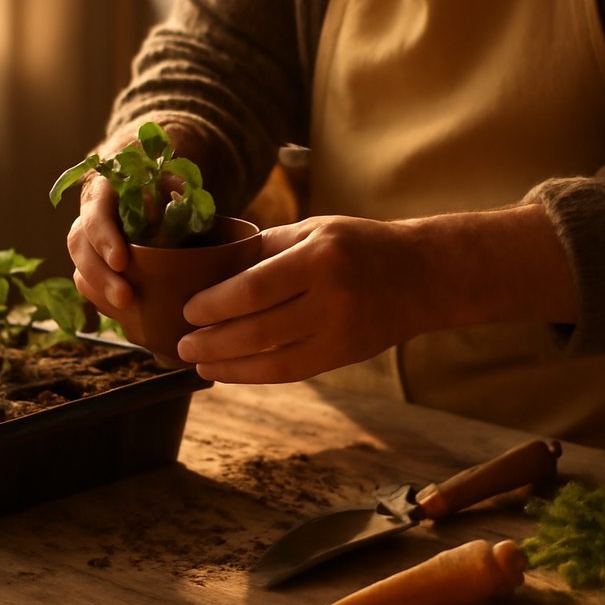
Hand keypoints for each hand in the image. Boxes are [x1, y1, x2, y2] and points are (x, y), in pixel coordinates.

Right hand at [67, 122, 216, 346]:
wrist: (158, 194)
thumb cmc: (166, 187)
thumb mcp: (172, 184)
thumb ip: (175, 195)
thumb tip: (179, 208)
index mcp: (105, 190)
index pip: (95, 213)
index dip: (104, 238)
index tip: (121, 262)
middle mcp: (89, 215)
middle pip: (80, 245)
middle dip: (100, 275)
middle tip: (124, 298)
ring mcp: (88, 240)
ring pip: (79, 267)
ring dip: (99, 291)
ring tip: (125, 310)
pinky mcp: (94, 263)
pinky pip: (87, 283)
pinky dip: (102, 298)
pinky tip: (123, 312)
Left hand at [176, 215, 429, 382]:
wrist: (422, 274)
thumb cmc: (359, 245)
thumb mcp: (314, 230)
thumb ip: (265, 249)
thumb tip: (209, 269)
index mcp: (320, 256)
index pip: (254, 287)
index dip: (215, 304)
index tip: (188, 310)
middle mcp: (332, 296)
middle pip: (259, 327)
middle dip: (213, 340)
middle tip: (182, 343)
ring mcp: (341, 330)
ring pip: (272, 357)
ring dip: (228, 364)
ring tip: (198, 362)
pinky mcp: (346, 355)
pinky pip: (291, 371)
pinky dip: (255, 374)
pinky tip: (229, 371)